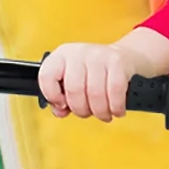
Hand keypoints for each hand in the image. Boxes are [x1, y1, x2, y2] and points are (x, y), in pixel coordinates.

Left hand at [38, 28, 168, 121]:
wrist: (122, 56)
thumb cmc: (91, 72)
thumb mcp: (71, 79)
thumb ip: (60, 98)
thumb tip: (60, 111)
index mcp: (60, 56)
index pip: (47, 76)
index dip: (52, 96)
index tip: (62, 105)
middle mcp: (78, 53)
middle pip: (73, 89)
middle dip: (81, 109)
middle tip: (87, 113)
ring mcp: (99, 55)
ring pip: (95, 93)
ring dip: (100, 111)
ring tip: (103, 115)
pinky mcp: (118, 62)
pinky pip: (115, 91)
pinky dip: (116, 107)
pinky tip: (116, 111)